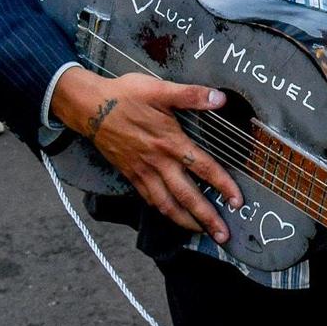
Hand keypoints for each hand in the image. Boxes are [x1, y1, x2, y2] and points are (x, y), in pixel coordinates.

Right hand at [52, 68, 241, 241]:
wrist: (89, 107)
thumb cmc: (125, 96)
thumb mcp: (159, 89)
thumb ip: (191, 95)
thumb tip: (220, 98)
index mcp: (170, 143)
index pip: (204, 168)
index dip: (223, 185)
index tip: (237, 202)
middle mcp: (158, 163)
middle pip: (187, 196)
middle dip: (206, 218)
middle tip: (222, 236)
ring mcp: (142, 171)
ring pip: (166, 204)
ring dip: (185, 221)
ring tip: (200, 232)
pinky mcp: (130, 174)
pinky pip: (149, 199)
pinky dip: (163, 211)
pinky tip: (172, 215)